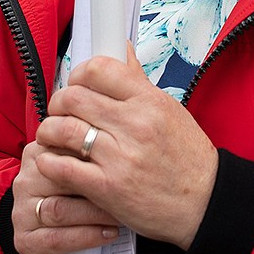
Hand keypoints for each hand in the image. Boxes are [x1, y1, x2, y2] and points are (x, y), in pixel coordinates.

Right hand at [10, 141, 119, 253]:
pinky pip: (56, 239)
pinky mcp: (25, 242)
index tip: (125, 163)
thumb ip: (93, 154)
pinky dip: (87, 237)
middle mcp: (25, 181)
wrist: (52, 243)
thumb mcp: (82, 172)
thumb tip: (126, 139)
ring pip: (60, 210)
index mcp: (38, 155)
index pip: (67, 148)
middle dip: (99, 187)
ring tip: (121, 216)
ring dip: (96, 214)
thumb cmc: (76, 200)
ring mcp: (22, 213)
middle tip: (129, 193)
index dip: (98, 156)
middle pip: (62, 179)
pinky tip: (109, 235)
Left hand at [36, 49, 218, 250]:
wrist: (205, 203)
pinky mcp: (107, 189)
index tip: (76, 84)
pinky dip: (49, 161)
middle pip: (73, 97)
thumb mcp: (170, 111)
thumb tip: (120, 50)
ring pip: (62, 129)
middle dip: (58, 103)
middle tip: (59, 111)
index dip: (78, 74)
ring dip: (49, 131)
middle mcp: (134, 126)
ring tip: (52, 136)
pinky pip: (63, 167)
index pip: (98, 69)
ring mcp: (120, 158)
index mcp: (150, 102)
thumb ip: (138, 83)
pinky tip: (51, 160)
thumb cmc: (188, 159)